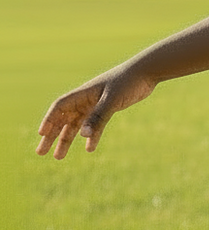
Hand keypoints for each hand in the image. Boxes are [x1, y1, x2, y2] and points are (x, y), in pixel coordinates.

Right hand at [37, 68, 155, 159]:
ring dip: (67, 140)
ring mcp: (96, 104)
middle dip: (51, 136)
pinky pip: (95, 125)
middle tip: (41, 152)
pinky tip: (89, 149)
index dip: (49, 120)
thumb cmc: (127, 82)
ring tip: (59, 157)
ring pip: (77, 125)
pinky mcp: (108, 108)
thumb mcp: (111, 100)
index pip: (59, 108)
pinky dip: (92, 136)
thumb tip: (82, 136)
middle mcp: (86, 99)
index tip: (42, 134)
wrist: (146, 72)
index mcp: (83, 94)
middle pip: (63, 120)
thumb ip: (98, 117)